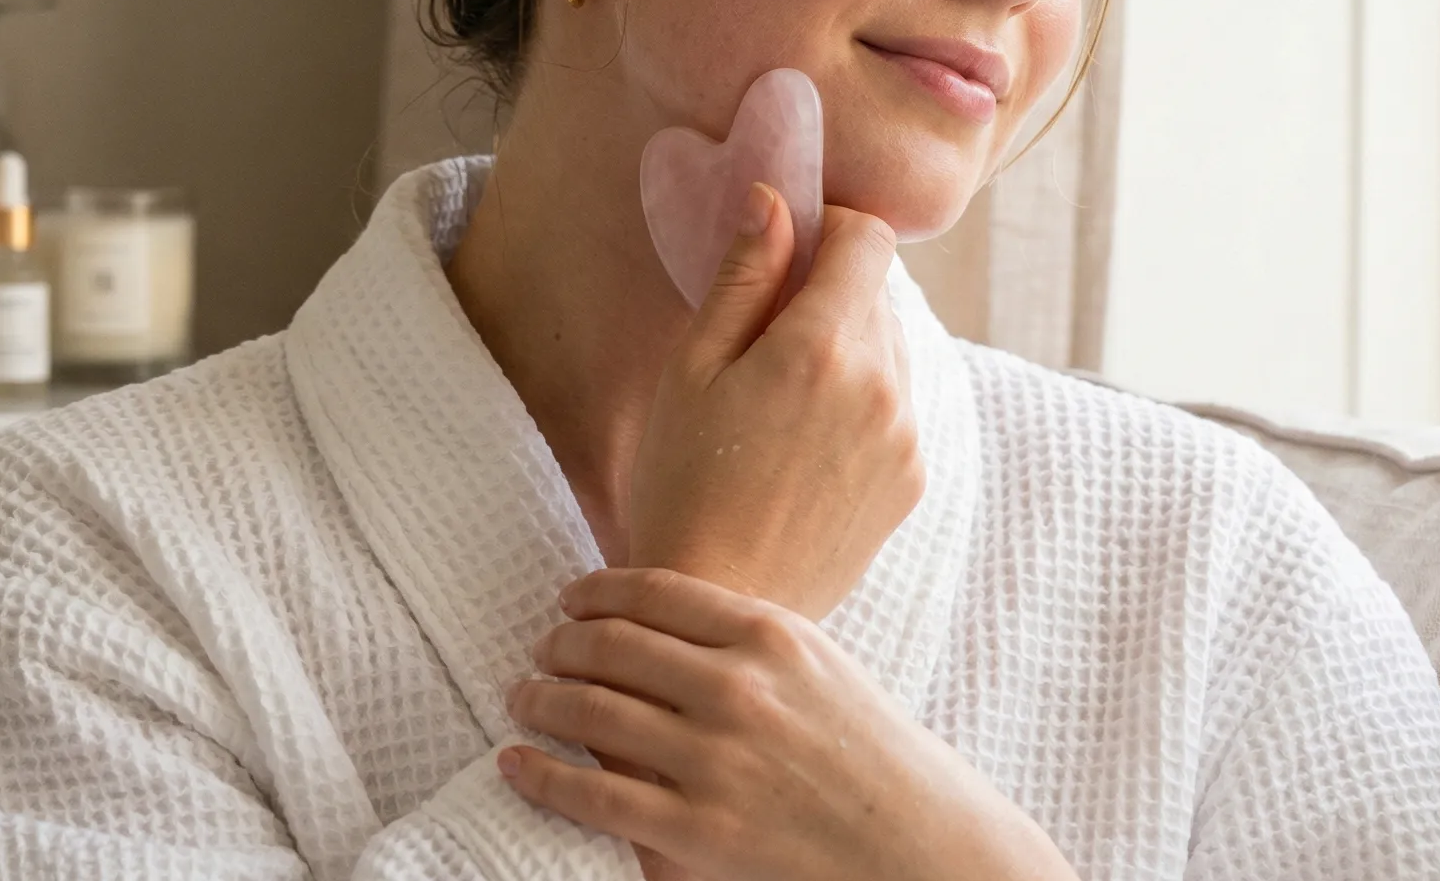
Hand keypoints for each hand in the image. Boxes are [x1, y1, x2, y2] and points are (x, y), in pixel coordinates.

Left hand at [501, 569, 1076, 880]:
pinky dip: (539, 773)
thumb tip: (657, 619)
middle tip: (540, 652)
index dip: (592, 592)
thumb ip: (748, 640)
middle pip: (609, 644)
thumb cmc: (874, 757)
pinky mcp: (698, 830)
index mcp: (770, 635)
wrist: (924, 849)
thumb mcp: (822, 666)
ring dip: (539, 699)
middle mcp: (738, 688)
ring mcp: (715, 760)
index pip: (650, 591)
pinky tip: (515, 763)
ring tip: (524, 699)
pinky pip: (592, 792)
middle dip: (558, 644)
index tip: (569, 601)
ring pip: (590, 710)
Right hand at [626, 183, 920, 619]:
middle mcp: (884, 386)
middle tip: (759, 343)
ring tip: (777, 406)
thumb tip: (776, 199)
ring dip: (844, 350)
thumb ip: (743, 276)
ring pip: (888, 350)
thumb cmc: (683, 482)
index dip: (829, 228)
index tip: (786, 253)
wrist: (720, 601)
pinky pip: (894, 407)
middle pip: (877, 293)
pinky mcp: (911, 479)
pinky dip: (858, 404)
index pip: (869, 237)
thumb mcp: (692, 368)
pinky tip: (800, 449)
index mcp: (823, 347)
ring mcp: (906, 437)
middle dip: (827, 295)